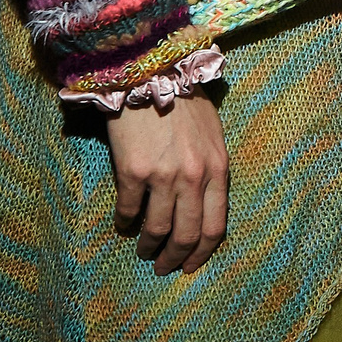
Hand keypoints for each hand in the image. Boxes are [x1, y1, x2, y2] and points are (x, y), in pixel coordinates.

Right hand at [107, 92, 229, 275]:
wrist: (150, 72)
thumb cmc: (184, 101)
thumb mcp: (212, 135)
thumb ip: (211, 169)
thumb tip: (203, 202)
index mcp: (218, 169)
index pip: (216, 226)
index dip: (203, 252)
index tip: (191, 266)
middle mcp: (194, 178)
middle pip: (187, 235)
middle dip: (175, 259)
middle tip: (163, 268)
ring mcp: (163, 176)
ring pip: (157, 229)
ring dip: (148, 246)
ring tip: (143, 250)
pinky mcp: (133, 172)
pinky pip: (128, 211)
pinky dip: (125, 223)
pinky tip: (123, 225)